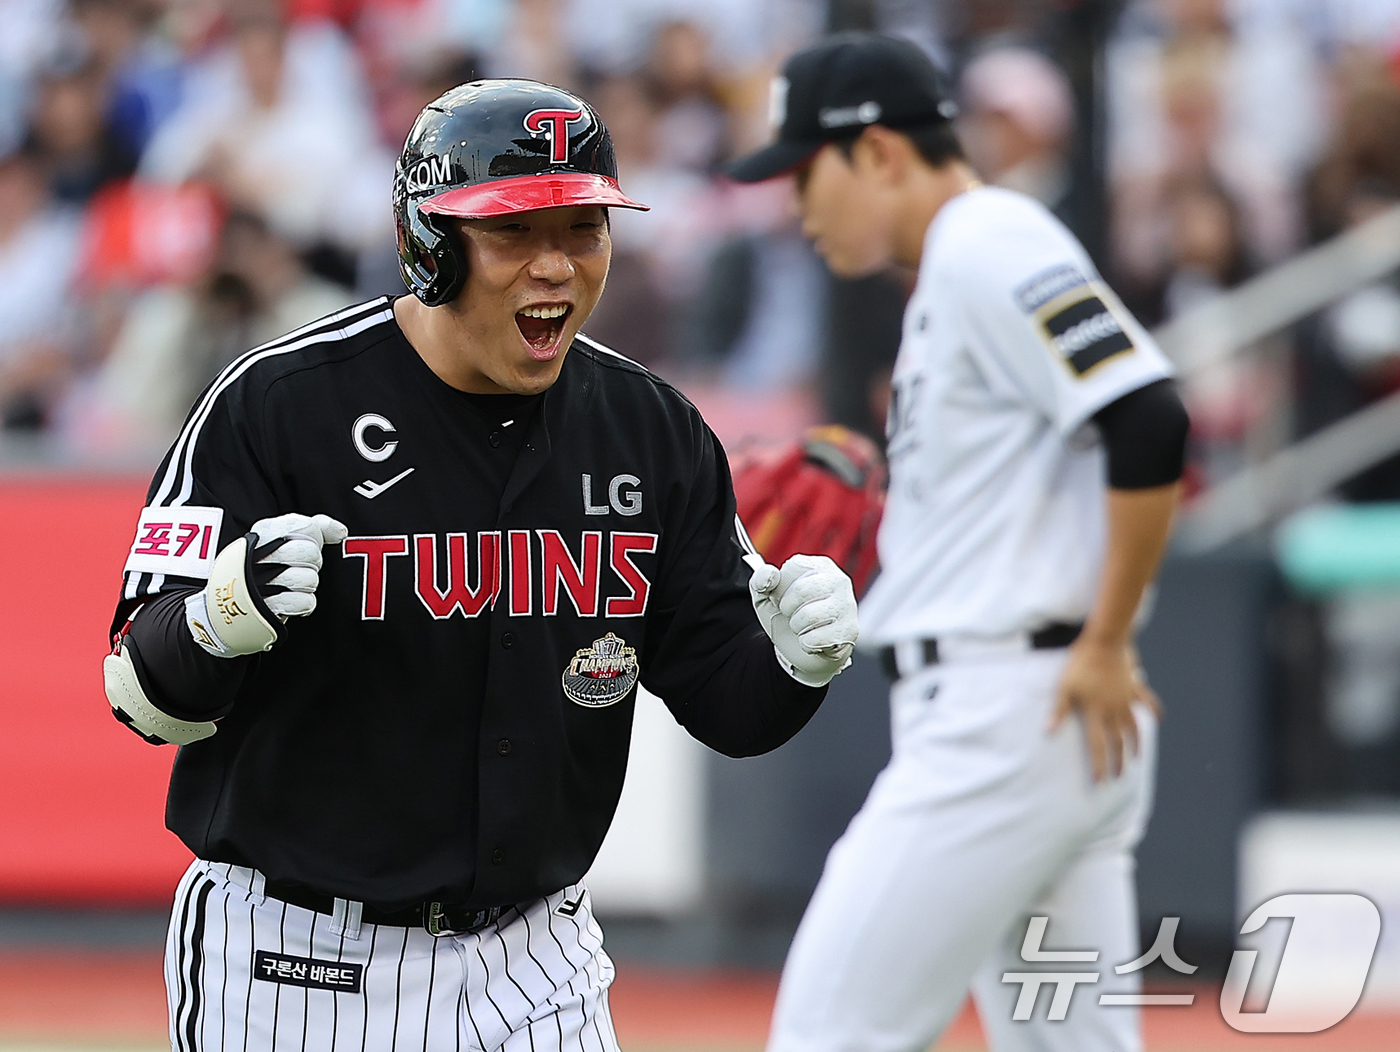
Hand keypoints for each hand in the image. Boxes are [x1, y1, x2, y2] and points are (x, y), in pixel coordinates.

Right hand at [186, 513, 348, 657]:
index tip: (306, 543)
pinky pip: (304, 602)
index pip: (306, 526)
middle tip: (299, 567)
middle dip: (313, 562)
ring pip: (309, 578)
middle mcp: (258, 554)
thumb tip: (341, 532)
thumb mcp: (286, 537)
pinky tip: (292, 600)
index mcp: (264, 532)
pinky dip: (303, 603)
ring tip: (293, 584)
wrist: (230, 602)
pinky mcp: (264, 610)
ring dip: (308, 584)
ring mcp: (258, 583)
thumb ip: (316, 527)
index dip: (314, 537)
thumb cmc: (268, 565)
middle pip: (309, 552)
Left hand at [747, 553, 857, 687]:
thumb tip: (770, 576)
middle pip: (801, 590)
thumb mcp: (766, 595)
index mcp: (819, 565)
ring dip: (796, 628)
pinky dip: (806, 644)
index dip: (779, 589)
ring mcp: (847, 605)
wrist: (801, 649)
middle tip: (792, 615)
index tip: (784, 599)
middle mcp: (838, 580)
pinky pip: (816, 638)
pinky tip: (813, 641)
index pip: (792, 569)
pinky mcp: (850, 631)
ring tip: (803, 627)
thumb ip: (761, 579)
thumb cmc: (787, 615)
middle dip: (787, 610)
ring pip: (809, 616)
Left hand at [1050, 638, 1159, 780]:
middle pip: (1118, 741)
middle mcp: (1114, 710)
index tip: (1100, 781)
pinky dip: (1154, 711)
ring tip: (1137, 757)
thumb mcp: (1064, 687)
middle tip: (1119, 776)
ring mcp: (1127, 699)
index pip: (1097, 745)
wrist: (1104, 642)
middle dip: (1118, 761)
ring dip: (1137, 743)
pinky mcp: (1134, 687)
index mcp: (1096, 712)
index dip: (1098, 764)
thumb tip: (1048, 732)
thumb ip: (1058, 710)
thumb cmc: (1080, 664)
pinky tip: (1158, 719)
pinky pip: (1148, 702)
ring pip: (1135, 727)